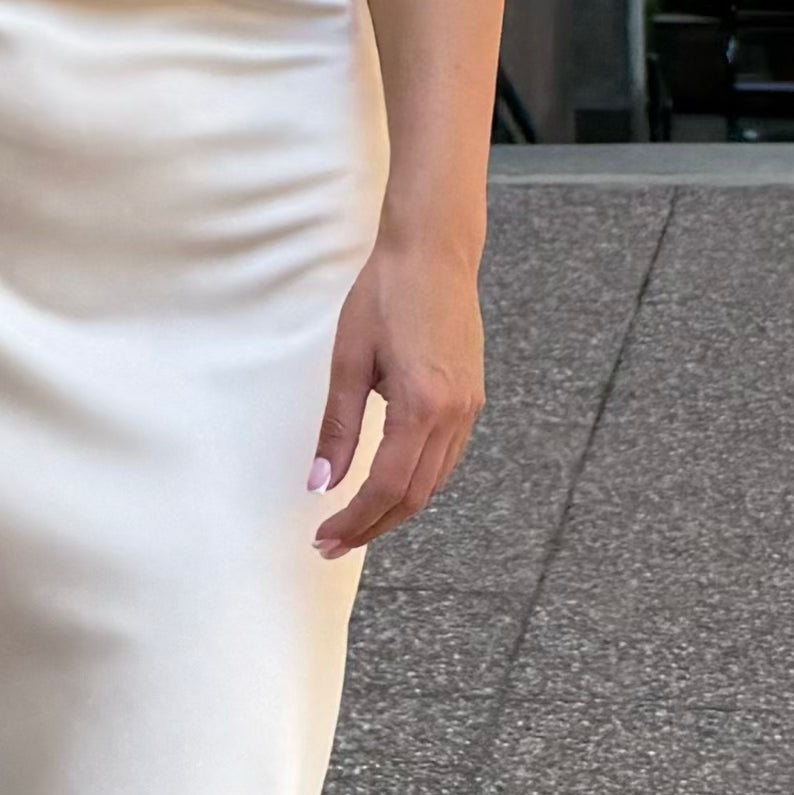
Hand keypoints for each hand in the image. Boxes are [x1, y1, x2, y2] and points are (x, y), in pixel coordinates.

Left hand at [308, 237, 480, 558]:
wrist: (434, 252)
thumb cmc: (385, 293)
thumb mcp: (349, 360)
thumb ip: (338, 427)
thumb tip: (320, 483)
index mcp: (422, 405)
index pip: (386, 487)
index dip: (354, 520)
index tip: (324, 536)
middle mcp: (454, 413)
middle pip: (414, 496)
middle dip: (372, 526)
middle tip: (332, 543)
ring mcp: (470, 408)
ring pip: (433, 483)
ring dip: (395, 510)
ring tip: (356, 522)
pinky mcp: (473, 398)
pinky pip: (446, 459)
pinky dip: (416, 483)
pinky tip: (390, 485)